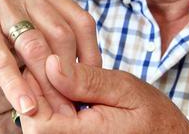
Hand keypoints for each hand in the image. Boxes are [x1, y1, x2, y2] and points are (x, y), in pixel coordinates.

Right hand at [0, 0, 100, 117]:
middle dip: (72, 75)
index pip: (80, 21)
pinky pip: (3, 59)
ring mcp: (1, 5)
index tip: (93, 81)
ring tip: (57, 113)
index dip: (91, 54)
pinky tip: (27, 107)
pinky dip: (17, 85)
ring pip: (36, 47)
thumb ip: (43, 21)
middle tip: (77, 104)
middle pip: (62, 36)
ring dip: (49, 84)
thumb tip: (75, 57)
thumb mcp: (17, 6)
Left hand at [19, 55, 188, 133]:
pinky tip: (67, 90)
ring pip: (42, 124)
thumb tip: (50, 64)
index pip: (38, 122)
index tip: (47, 63)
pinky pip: (55, 126)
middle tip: (51, 63)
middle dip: (38, 90)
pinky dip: (55, 106)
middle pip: (34, 123)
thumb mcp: (125, 89)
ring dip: (46, 97)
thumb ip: (87, 80)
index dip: (34, 90)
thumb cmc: (154, 116)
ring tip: (60, 74)